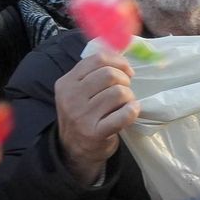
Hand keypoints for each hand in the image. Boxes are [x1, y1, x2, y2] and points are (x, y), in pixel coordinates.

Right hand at [54, 50, 138, 185]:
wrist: (74, 150)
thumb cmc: (83, 115)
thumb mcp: (78, 90)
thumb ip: (93, 71)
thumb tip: (120, 49)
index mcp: (66, 82)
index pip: (97, 59)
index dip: (118, 61)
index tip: (127, 71)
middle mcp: (71, 98)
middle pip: (109, 74)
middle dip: (124, 80)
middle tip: (125, 90)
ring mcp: (82, 116)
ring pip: (119, 93)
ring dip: (129, 97)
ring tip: (124, 104)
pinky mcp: (95, 133)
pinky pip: (124, 114)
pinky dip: (132, 111)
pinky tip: (130, 112)